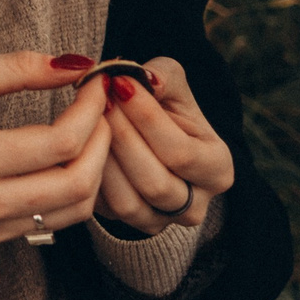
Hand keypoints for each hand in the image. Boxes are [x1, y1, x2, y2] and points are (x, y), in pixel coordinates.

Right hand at [0, 52, 112, 245]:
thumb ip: (17, 68)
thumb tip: (75, 64)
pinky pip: (53, 222)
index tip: (95, 83)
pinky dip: (74, 190)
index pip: (60, 141)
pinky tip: (68, 160)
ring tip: (91, 132)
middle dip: (103, 141)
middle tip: (102, 109)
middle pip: (79, 183)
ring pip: (75, 210)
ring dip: (96, 169)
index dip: (90, 110)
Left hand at [94, 57, 230, 234]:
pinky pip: (105, 210)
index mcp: (218, 169)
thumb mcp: (172, 86)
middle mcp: (196, 205)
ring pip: (128, 202)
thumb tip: (147, 78)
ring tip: (88, 120)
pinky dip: (90, 178)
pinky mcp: (129, 224)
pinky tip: (81, 146)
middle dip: (121, 136)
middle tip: (98, 101)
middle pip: (154, 181)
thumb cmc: (165, 109)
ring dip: (102, 159)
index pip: (180, 152)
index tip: (118, 83)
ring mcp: (163, 220)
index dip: (146, 117)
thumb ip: (164, 76)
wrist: (150, 136)